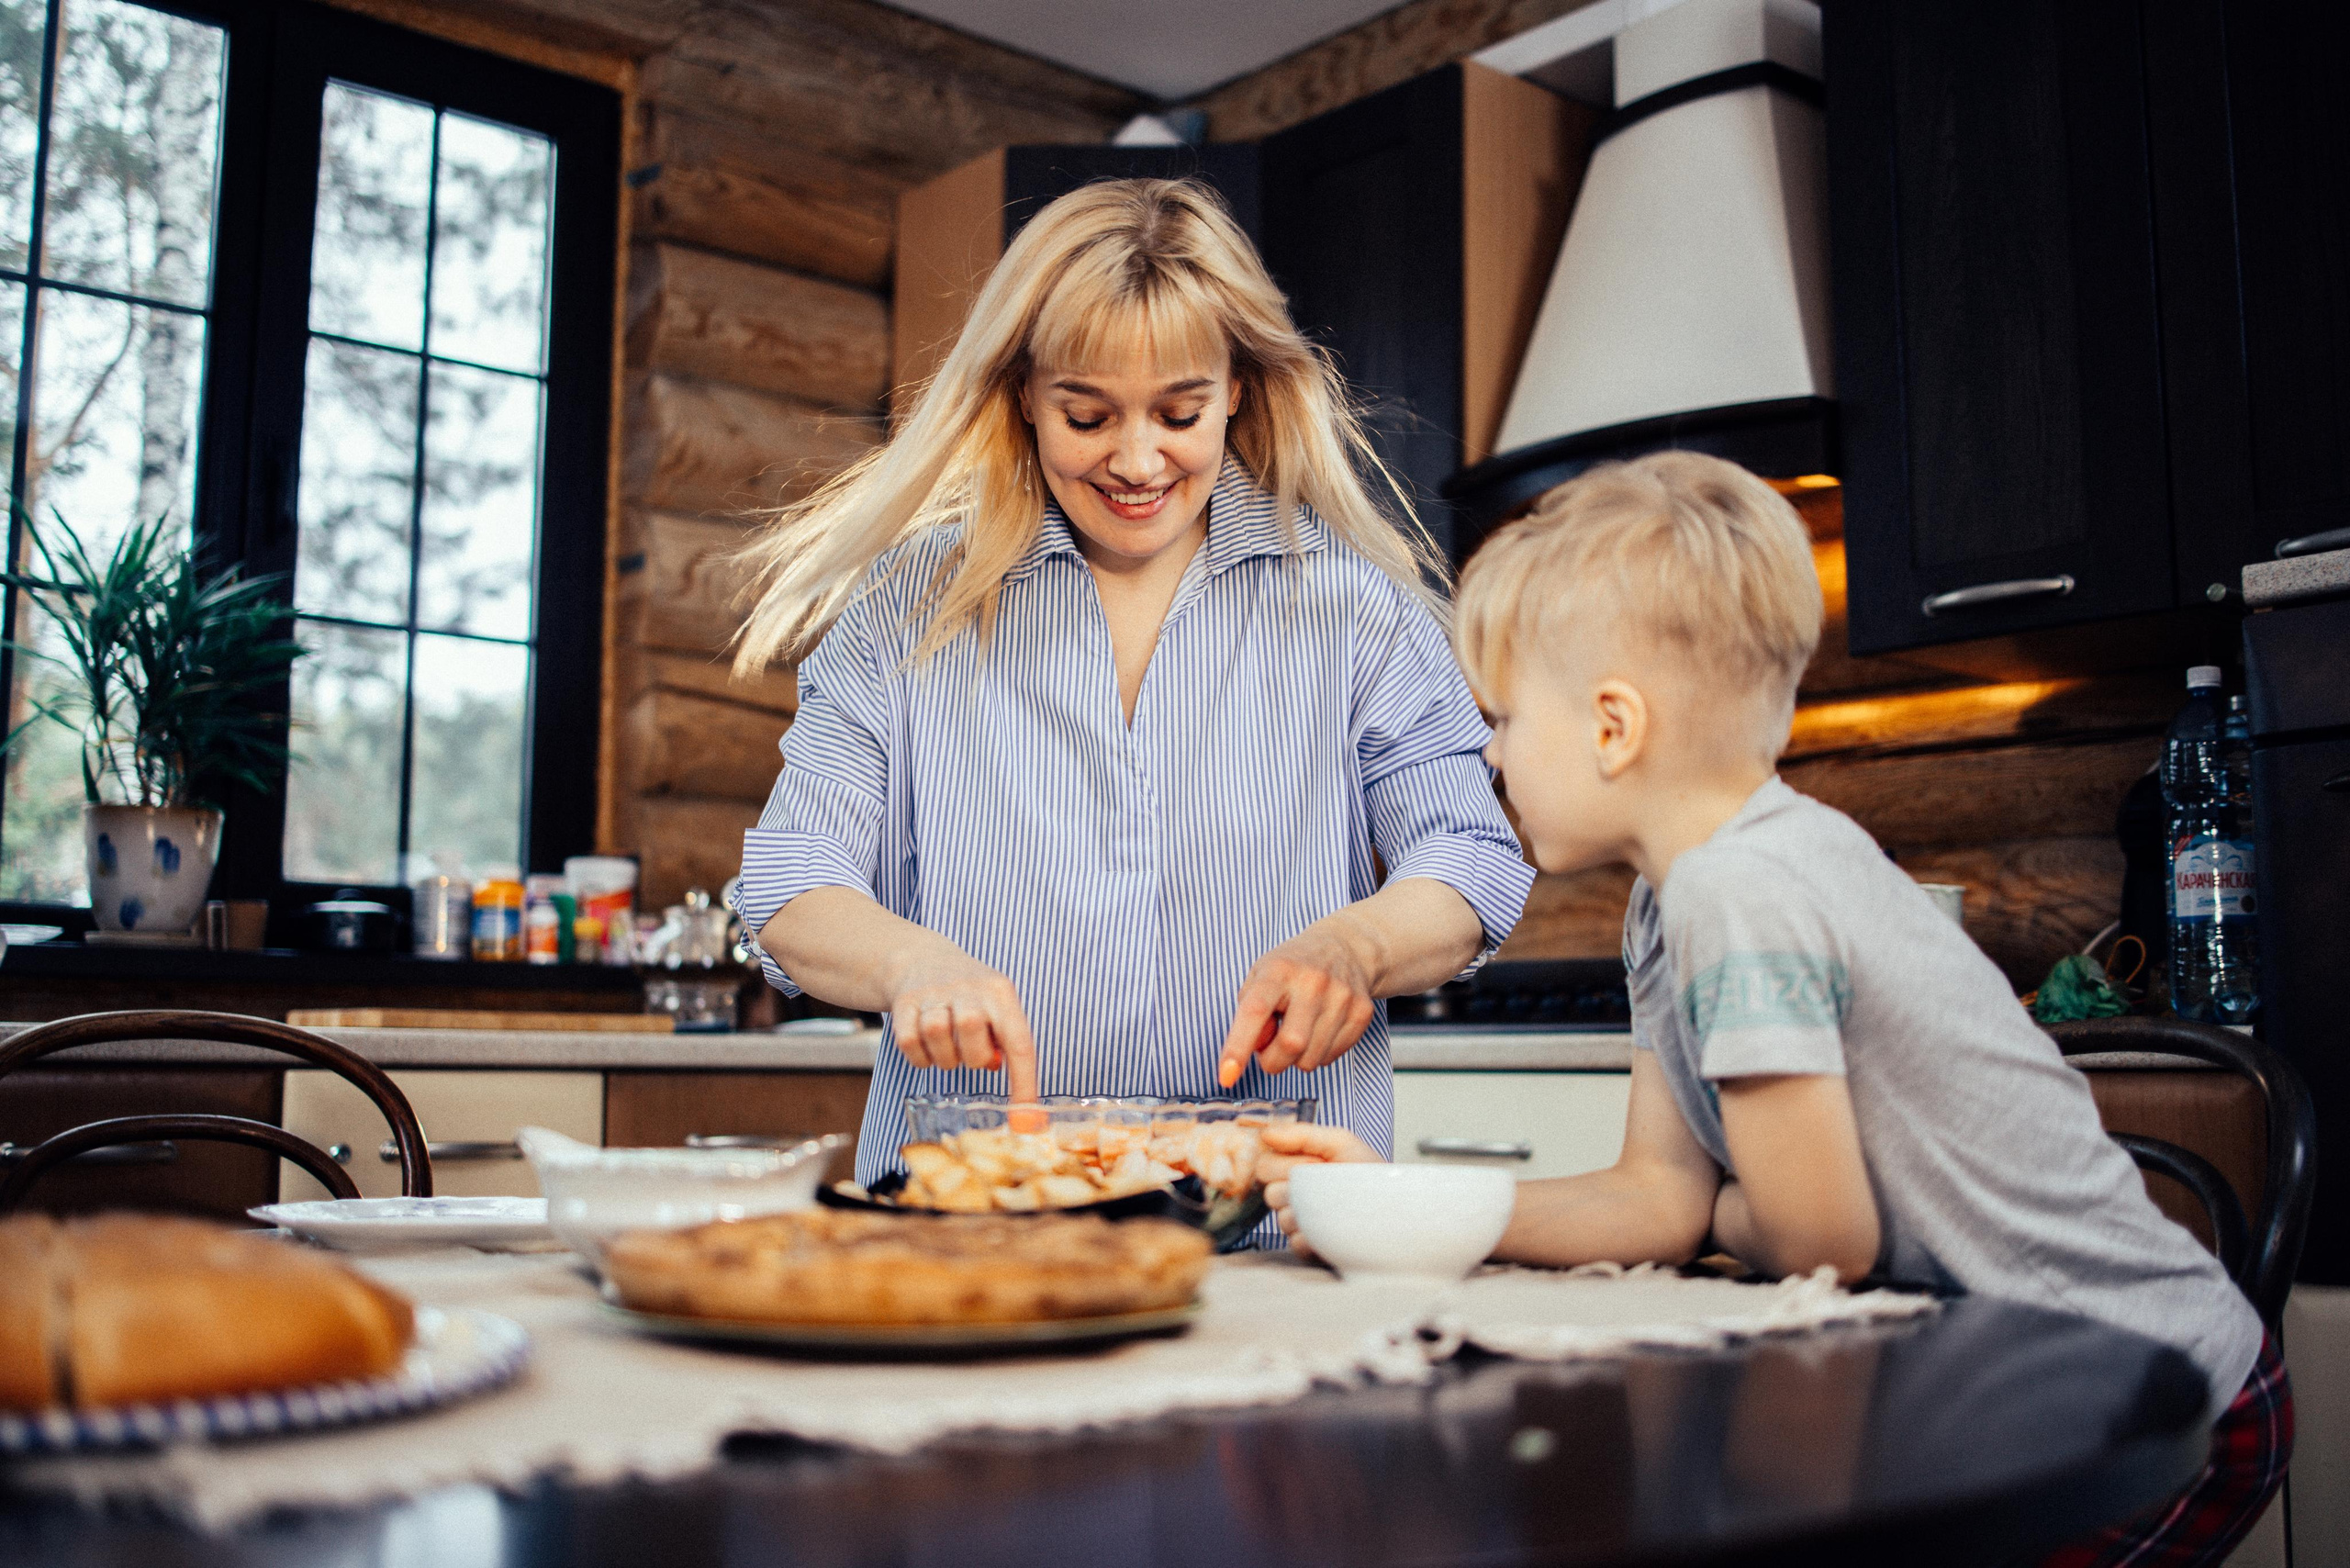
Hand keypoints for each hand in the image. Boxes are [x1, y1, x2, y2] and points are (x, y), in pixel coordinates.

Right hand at [886, 947, 1039, 1100]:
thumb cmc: (969, 996)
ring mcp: (934, 992)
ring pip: (937, 1035)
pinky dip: (919, 1057)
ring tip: (947, 1049)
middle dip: (972, 1059)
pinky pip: (909, 1042)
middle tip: (968, 1053)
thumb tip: (996, 1066)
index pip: (1019, 1043)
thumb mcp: (996, 1008)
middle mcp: (969, 988)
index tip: (1026, 1118)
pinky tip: (925, 1047)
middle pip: (973, 1036)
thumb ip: (1002, 1039)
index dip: (1024, 1083)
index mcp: (1000, 992)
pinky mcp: (905, 1001)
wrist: (923, 960)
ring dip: (944, 1058)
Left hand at [1217, 922, 1375, 1086]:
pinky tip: (1318, 1030)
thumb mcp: (1260, 977)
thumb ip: (1249, 1014)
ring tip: (1296, 1032)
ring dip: (1296, 1059)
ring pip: (1311, 1059)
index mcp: (1279, 971)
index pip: (1255, 1012)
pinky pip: (1332, 1056)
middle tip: (1269, 1049)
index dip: (1238, 1047)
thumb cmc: (1293, 968)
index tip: (1226, 1075)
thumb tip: (1255, 1048)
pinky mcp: (1362, 1012)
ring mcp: (1341, 997)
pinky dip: (1318, 1054)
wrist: (1345, 947)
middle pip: (1290, 1045)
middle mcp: (1313, 981)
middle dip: (1272, 1061)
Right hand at [1257, 1123, 1380, 1253]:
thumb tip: (1265, 1133)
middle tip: (1326, 1184)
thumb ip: (1302, 1134)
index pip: (1265, 1165)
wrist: (1398, 1210)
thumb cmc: (1372, 1176)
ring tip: (1335, 1206)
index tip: (1315, 1162)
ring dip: (1308, 1211)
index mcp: (1296, 1168)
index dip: (1288, 1163)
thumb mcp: (1342, 1143)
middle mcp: (1294, 1196)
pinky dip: (1314, 1236)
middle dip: (1297, 1186)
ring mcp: (1300, 1223)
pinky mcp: (1309, 1248)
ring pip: (1282, 1219)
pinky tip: (1333, 1228)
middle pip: (1270, 1192)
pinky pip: (1296, 1243)